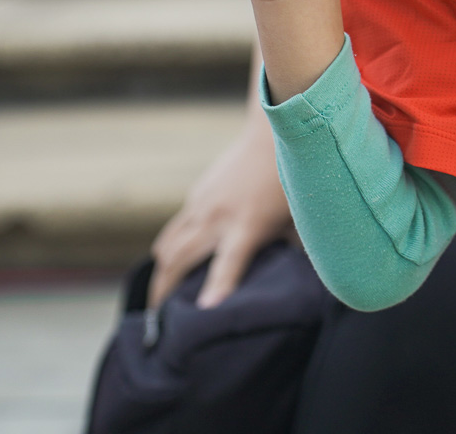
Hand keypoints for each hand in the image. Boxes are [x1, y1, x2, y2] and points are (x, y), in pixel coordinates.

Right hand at [149, 113, 295, 308]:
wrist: (271, 134)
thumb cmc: (291, 180)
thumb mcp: (299, 219)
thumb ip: (292, 250)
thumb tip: (294, 281)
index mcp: (248, 225)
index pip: (228, 264)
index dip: (217, 289)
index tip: (204, 313)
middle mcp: (218, 216)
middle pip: (179, 259)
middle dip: (164, 292)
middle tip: (158, 321)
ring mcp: (202, 204)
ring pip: (168, 244)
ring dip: (160, 273)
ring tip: (157, 300)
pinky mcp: (196, 195)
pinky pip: (175, 228)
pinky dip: (169, 249)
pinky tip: (171, 264)